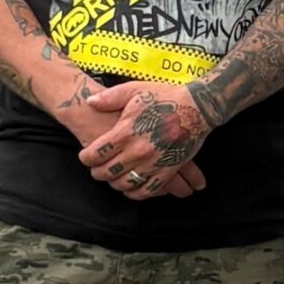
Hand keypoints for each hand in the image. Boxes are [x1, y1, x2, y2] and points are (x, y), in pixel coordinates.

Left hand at [76, 82, 212, 199]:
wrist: (197, 107)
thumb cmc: (165, 96)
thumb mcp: (134, 90)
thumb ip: (109, 98)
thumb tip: (90, 102)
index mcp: (125, 133)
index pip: (95, 155)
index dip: (86, 158)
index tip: (86, 156)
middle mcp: (136, 152)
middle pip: (106, 173)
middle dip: (97, 172)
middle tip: (97, 168)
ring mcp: (152, 164)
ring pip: (124, 184)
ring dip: (114, 183)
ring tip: (113, 176)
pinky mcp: (167, 171)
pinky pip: (146, 191)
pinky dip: (135, 193)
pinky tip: (132, 187)